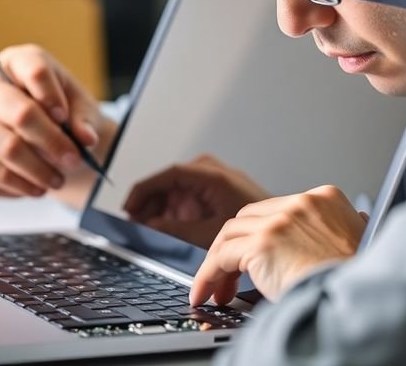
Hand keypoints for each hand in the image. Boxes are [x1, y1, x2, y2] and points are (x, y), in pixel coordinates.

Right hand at [0, 44, 112, 201]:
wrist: (35, 137)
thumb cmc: (58, 115)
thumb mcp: (78, 109)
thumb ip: (84, 120)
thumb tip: (86, 139)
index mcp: (15, 63)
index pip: (34, 71)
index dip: (52, 96)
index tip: (65, 118)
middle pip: (21, 113)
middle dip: (53, 142)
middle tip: (74, 160)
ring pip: (9, 149)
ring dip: (40, 171)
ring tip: (58, 179)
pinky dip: (22, 186)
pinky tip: (35, 186)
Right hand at [122, 154, 269, 247]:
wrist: (275, 233)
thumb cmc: (253, 229)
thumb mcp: (210, 234)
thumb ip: (176, 230)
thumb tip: (150, 226)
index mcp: (212, 176)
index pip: (168, 175)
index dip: (144, 190)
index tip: (130, 206)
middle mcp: (209, 172)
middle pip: (168, 183)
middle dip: (150, 204)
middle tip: (136, 224)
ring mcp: (210, 180)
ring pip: (174, 191)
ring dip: (161, 210)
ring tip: (150, 230)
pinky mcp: (212, 190)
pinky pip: (185, 197)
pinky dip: (174, 212)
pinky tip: (166, 228)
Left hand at [189, 185, 368, 305]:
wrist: (364, 300)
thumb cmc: (361, 279)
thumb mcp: (360, 243)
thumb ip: (347, 229)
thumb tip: (346, 227)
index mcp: (325, 199)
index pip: (277, 210)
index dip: (259, 235)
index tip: (251, 259)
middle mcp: (301, 203)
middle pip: (249, 217)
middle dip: (236, 248)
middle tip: (231, 278)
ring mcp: (280, 221)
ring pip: (231, 234)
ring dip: (219, 263)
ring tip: (218, 291)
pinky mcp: (263, 243)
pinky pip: (221, 256)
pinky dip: (209, 276)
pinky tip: (207, 293)